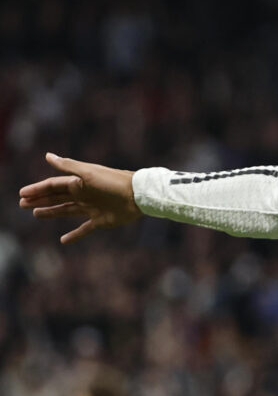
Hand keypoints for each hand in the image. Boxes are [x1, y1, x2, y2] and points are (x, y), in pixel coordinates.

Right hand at [19, 153, 141, 243]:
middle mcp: (84, 194)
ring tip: (35, 214)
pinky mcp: (101, 221)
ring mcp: (92, 208)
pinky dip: (74, 235)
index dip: (37, 189)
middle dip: (40, 200)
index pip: (53, 186)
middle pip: (57, 197)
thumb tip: (47, 155)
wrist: (138, 195)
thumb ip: (68, 166)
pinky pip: (84, 229)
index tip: (22, 194)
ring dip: (51, 212)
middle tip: (22, 204)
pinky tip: (63, 240)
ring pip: (66, 210)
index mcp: (79, 182)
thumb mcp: (88, 173)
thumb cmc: (113, 182)